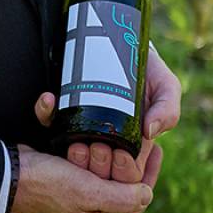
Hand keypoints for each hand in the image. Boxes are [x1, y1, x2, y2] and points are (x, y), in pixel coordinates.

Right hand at [8, 142, 157, 212]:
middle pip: (121, 185)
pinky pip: (88, 166)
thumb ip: (122, 197)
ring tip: (103, 137)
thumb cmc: (45, 185)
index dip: (148, 174)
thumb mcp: (88, 192)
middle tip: (126, 139)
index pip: (136, 202)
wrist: (8, 174)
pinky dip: (89, 152)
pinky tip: (91, 138)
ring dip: (105, 153)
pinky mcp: (66, 183)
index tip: (156, 150)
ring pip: (105, 173)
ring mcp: (77, 199)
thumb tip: (147, 195)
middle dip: (122, 160)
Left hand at [39, 42, 182, 182]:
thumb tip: (150, 131)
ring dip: (71, 153)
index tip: (120, 155)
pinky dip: (45, 111)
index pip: (127, 173)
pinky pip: (48, 118)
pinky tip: (48, 100)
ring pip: (71, 154)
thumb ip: (168, 108)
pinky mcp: (63, 110)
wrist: (123, 40)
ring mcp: (82, 126)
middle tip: (96, 149)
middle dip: (95, 165)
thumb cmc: (149, 70)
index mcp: (132, 145)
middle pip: (98, 170)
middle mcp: (105, 140)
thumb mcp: (166, 87)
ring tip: (75, 142)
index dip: (124, 170)